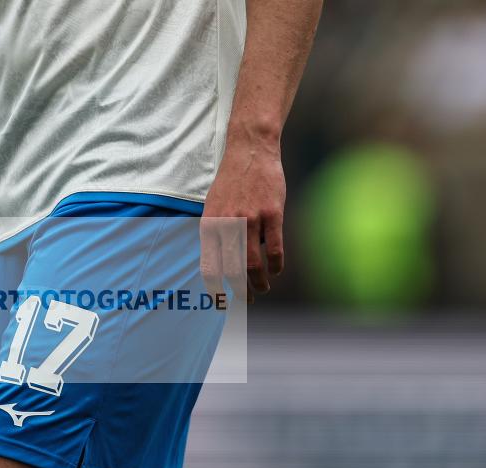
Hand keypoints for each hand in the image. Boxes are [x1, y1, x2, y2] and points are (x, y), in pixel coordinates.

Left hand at [200, 136, 285, 303]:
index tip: (222, 300)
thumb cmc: (231, 181)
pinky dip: (276, 264)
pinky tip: (276, 269)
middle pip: (232, 271)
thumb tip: (218, 264)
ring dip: (259, 282)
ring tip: (262, 288)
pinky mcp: (271, 214)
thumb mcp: (212, 206)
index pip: (209, 267)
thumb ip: (214, 233)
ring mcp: (250, 220)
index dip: (216, 288)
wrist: (250, 150)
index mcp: (209, 225)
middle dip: (241, 291)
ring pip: (253, 264)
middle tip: (248, 299)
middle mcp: (227, 225)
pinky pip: (274, 248)